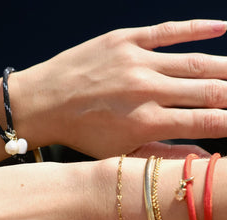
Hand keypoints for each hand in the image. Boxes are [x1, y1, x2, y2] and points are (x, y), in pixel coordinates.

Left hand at [15, 19, 226, 157]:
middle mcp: (147, 91)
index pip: (205, 121)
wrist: (44, 103)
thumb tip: (202, 157)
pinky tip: (221, 28)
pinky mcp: (124, 41)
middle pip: (207, 91)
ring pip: (195, 62)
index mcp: (146, 123)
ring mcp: (136, 62)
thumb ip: (163, 154)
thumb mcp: (119, 153)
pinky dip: (198, 27)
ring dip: (223, 67)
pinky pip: (169, 30)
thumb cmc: (81, 132)